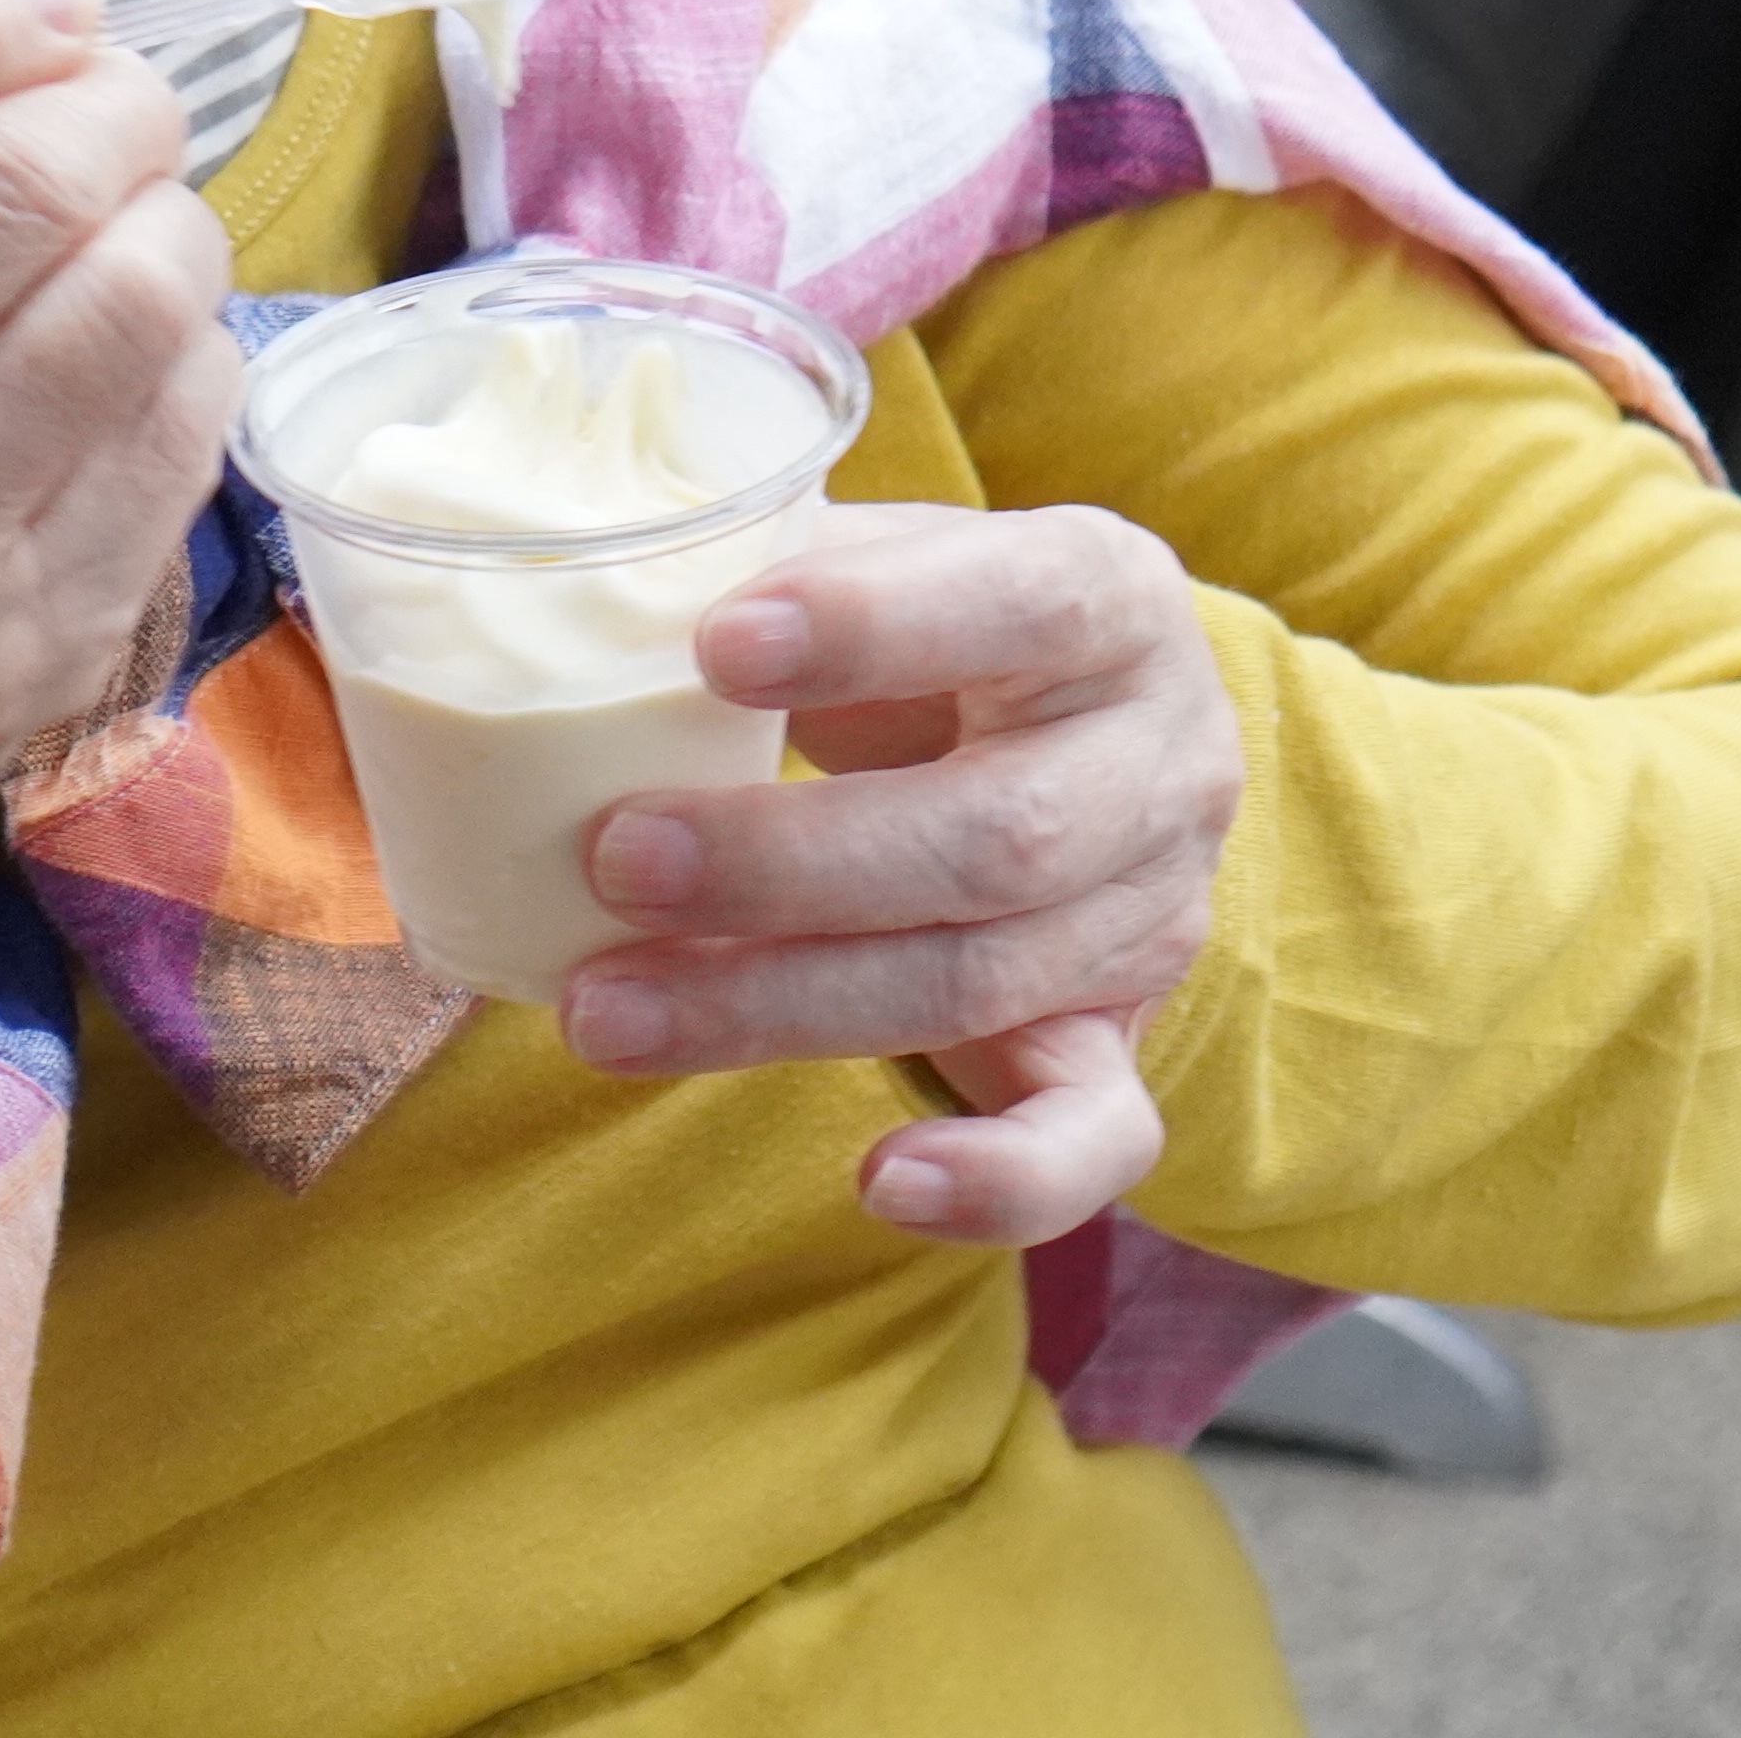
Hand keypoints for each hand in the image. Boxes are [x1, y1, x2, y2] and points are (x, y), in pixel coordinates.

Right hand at [0, 0, 241, 1150]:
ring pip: (137, 286)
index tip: (9, 13)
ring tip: (121, 219)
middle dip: (101, 94)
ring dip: (164, 212)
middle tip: (92, 106)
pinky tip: (125, 354)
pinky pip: (184, 422)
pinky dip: (186, 346)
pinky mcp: (27, 650)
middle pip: (23, 167)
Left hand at [558, 502, 1241, 1247]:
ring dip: (780, 1007)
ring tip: (605, 1011)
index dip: (876, 628)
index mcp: (1109, 600)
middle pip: (998, 832)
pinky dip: (994, 1180)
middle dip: (788, 863)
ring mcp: (1148, 916)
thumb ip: (777, 562)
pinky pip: (1093, 1141)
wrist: (1084, 738)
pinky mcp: (1121, 1045)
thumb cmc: (940, 630)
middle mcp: (1158, 762)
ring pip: (983, 980)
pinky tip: (880, 1182)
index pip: (1024, 600)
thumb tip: (582, 578)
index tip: (717, 645)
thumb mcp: (888, 559)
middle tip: (615, 860)